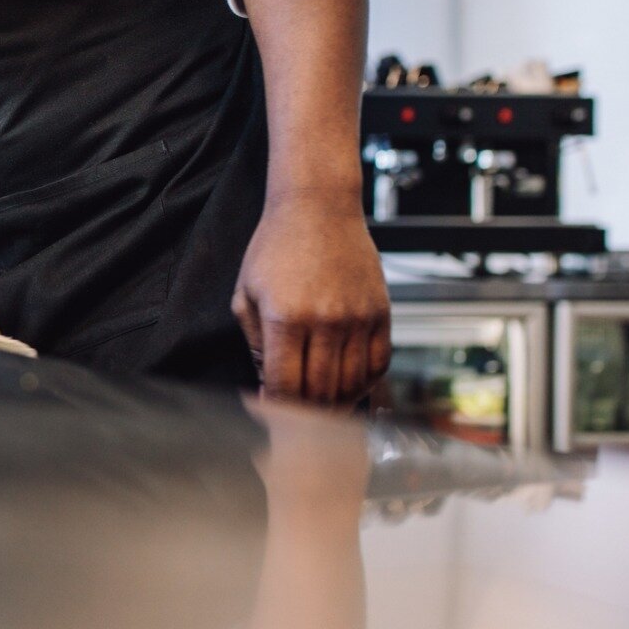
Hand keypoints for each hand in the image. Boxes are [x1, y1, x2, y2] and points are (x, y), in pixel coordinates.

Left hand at [232, 192, 390, 404]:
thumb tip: (268, 385)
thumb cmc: (275, 248)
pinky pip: (379, 363)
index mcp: (285, 318)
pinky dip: (365, 383)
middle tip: (295, 420)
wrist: (318, 207)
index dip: (276, 410)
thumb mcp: (246, 293)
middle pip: (320, 393)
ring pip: (352, 384)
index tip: (271, 416)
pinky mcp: (381, 312)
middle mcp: (325, 321)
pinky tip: (348, 386)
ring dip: (335, 404)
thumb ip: (255, 343)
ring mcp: (358, 318)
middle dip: (304, 415)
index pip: (285, 386)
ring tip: (320, 408)